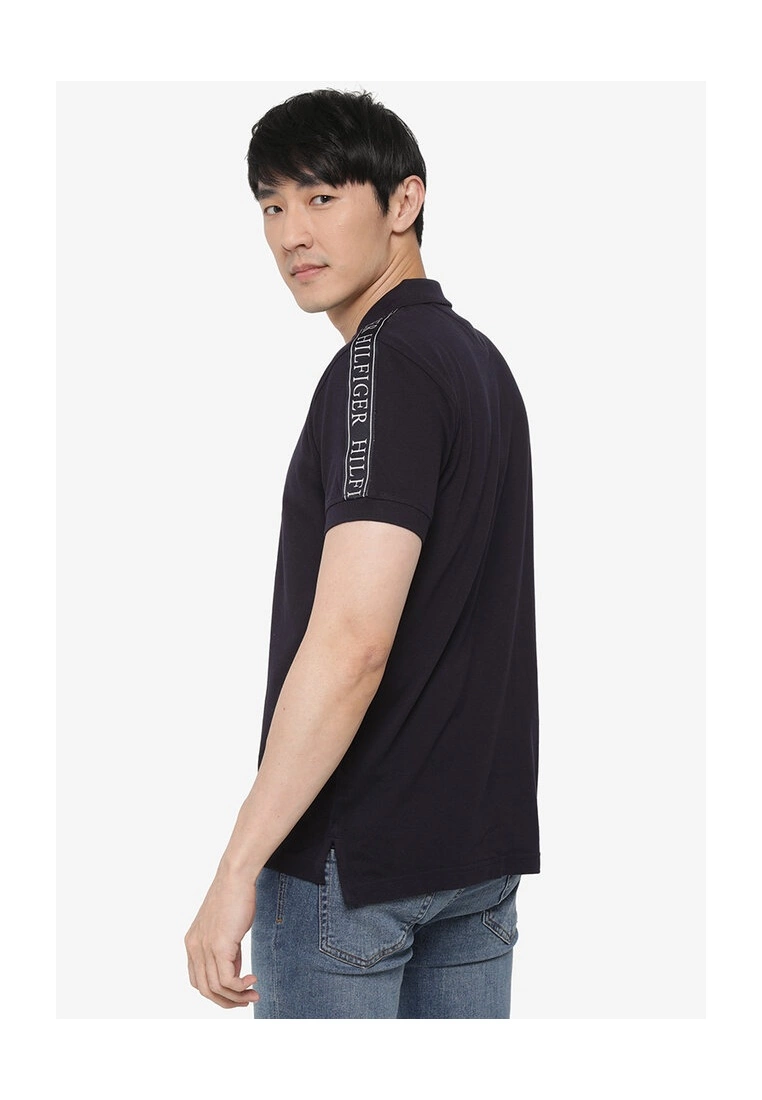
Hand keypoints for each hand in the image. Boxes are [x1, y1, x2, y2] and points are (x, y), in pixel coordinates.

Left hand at [184, 868, 258, 1009]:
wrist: (236, 877)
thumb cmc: (235, 898)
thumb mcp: (227, 929)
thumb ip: (227, 951)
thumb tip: (235, 973)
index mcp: (193, 943)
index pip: (198, 980)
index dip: (216, 992)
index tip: (236, 993)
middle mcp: (194, 948)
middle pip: (205, 989)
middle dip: (227, 1001)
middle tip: (247, 1000)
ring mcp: (205, 948)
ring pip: (216, 988)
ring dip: (237, 997)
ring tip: (254, 994)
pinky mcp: (219, 945)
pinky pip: (226, 980)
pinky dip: (240, 987)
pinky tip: (253, 980)